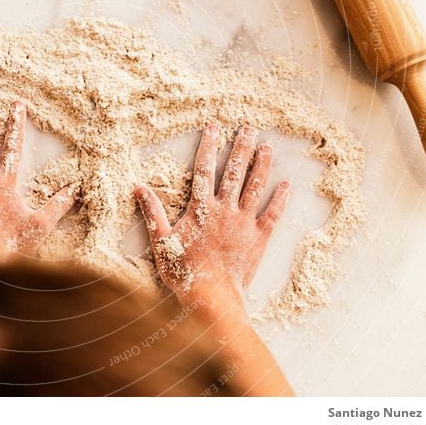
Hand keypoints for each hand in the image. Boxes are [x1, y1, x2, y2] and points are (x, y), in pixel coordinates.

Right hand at [135, 125, 290, 305]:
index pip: (204, 170)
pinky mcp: (259, 238)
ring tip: (267, 147)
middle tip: (248, 128)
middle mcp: (225, 210)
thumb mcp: (161, 240)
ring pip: (255, 187)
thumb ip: (152, 212)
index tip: (215, 128)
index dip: (209, 147)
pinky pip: (272, 214)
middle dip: (241, 147)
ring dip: (261, 166)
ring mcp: (244, 223)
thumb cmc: (184, 270)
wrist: (212, 297)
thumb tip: (139, 187)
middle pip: (234, 172)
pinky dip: (280, 199)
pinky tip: (286, 185)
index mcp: (201, 208)